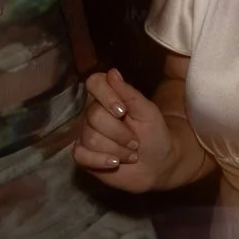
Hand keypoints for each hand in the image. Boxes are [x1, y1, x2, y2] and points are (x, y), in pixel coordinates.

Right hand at [71, 69, 169, 189]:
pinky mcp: (83, 155)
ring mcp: (87, 134)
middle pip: (94, 116)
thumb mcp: (148, 112)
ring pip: (91, 138)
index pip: (94, 83)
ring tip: (130, 154)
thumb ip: (129, 93)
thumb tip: (112, 72)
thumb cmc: (154, 135)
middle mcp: (94, 114)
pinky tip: (115, 163)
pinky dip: (100, 161)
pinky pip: (80, 155)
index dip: (106, 96)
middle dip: (120, 133)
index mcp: (109, 98)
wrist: (158, 166)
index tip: (123, 111)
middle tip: (136, 142)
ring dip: (117, 150)